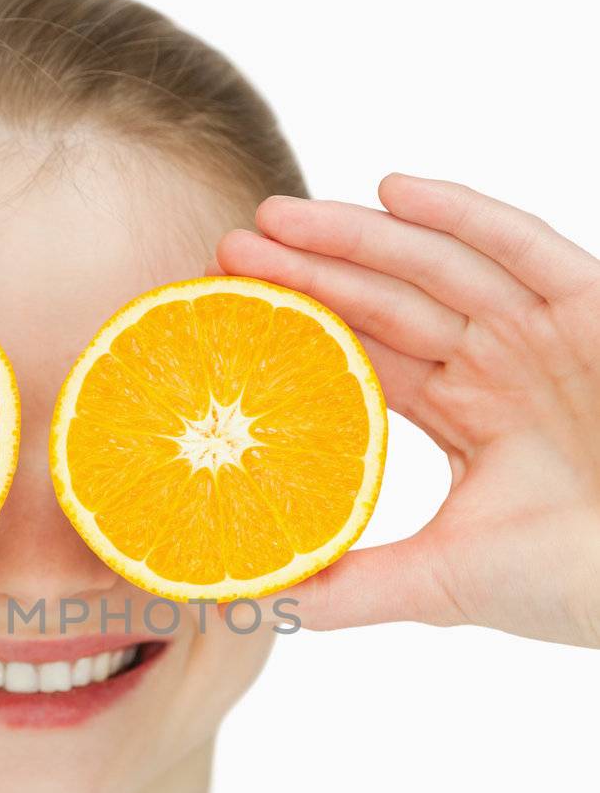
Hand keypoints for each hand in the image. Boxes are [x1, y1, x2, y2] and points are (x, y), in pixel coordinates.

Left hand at [208, 174, 599, 646]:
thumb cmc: (578, 580)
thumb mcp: (446, 583)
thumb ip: (355, 588)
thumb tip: (261, 602)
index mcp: (467, 410)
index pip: (364, 353)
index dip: (299, 327)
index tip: (229, 310)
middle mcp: (498, 361)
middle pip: (387, 299)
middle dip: (309, 270)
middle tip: (231, 249)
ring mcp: (544, 330)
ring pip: (435, 266)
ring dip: (357, 236)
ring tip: (276, 220)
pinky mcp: (593, 307)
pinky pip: (522, 246)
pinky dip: (463, 215)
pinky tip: (393, 190)